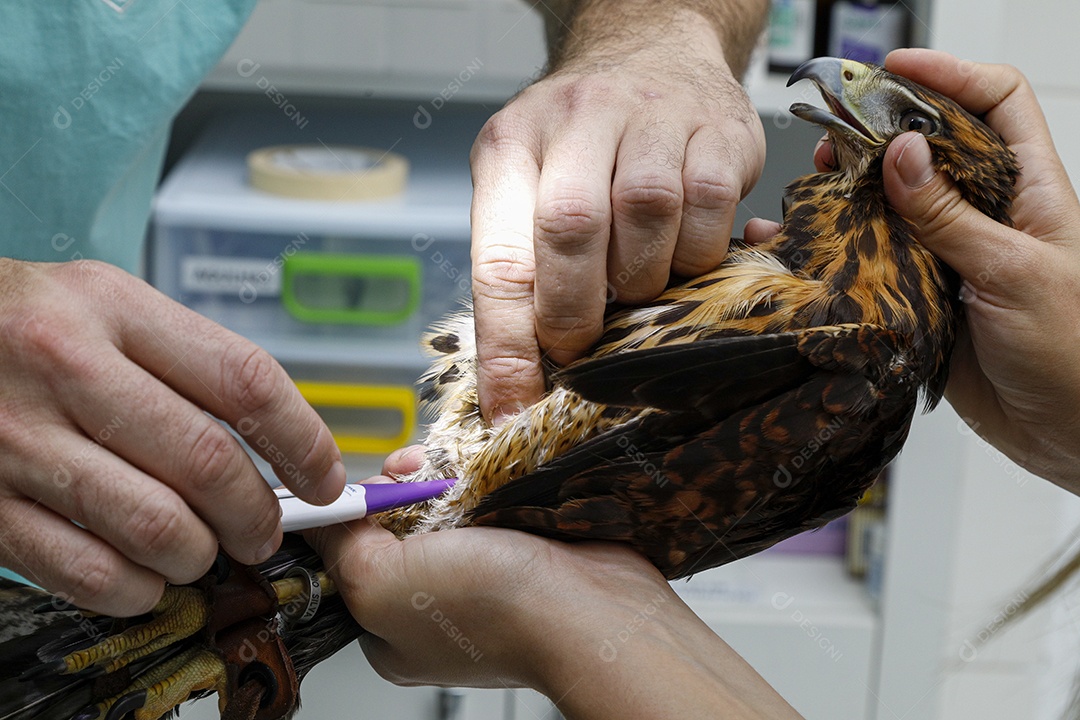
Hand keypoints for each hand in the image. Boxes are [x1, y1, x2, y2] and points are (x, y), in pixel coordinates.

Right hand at [0, 259, 344, 614]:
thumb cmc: (28, 324)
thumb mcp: (109, 304)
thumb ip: (189, 362)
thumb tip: (281, 442)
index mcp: (114, 309)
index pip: (245, 381)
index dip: (303, 441)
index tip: (324, 479)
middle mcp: (67, 368)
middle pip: (207, 462)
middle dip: (256, 514)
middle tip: (264, 530)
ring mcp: (18, 440)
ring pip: (155, 525)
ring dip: (200, 555)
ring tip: (202, 550)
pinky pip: (86, 570)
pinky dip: (136, 588)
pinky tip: (145, 575)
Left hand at [306, 447, 799, 718]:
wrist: (595, 607)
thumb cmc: (498, 614)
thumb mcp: (382, 585)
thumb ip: (340, 548)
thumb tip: (314, 518)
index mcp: (392, 628)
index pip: (350, 556)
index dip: (349, 514)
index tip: (358, 489)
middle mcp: (434, 601)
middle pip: (394, 521)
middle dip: (397, 488)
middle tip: (410, 477)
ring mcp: (481, 567)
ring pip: (439, 499)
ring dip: (439, 475)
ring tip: (451, 472)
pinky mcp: (519, 536)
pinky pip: (483, 491)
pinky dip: (480, 474)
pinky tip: (482, 471)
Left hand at [470, 12, 765, 421]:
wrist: (651, 52)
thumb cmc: (582, 144)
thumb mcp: (528, 187)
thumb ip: (522, 270)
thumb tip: (520, 385)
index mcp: (511, 145)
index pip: (500, 259)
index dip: (508, 347)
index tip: (515, 409)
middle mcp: (576, 118)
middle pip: (571, 227)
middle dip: (576, 312)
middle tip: (582, 351)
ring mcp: (651, 117)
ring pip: (649, 214)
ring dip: (645, 279)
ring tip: (638, 287)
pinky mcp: (716, 129)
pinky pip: (711, 207)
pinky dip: (700, 252)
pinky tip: (685, 253)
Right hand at [751, 49, 1079, 488]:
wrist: (1068, 434)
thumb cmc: (1072, 351)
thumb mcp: (1012, 271)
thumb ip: (949, 213)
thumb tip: (900, 151)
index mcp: (1031, 190)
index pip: (994, 102)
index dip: (947, 74)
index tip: (893, 70)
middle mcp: (989, 214)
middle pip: (932, 146)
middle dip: (881, 130)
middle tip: (834, 136)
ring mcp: (954, 253)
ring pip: (898, 202)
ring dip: (857, 189)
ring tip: (818, 185)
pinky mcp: (925, 294)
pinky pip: (882, 258)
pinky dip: (848, 246)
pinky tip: (819, 242)